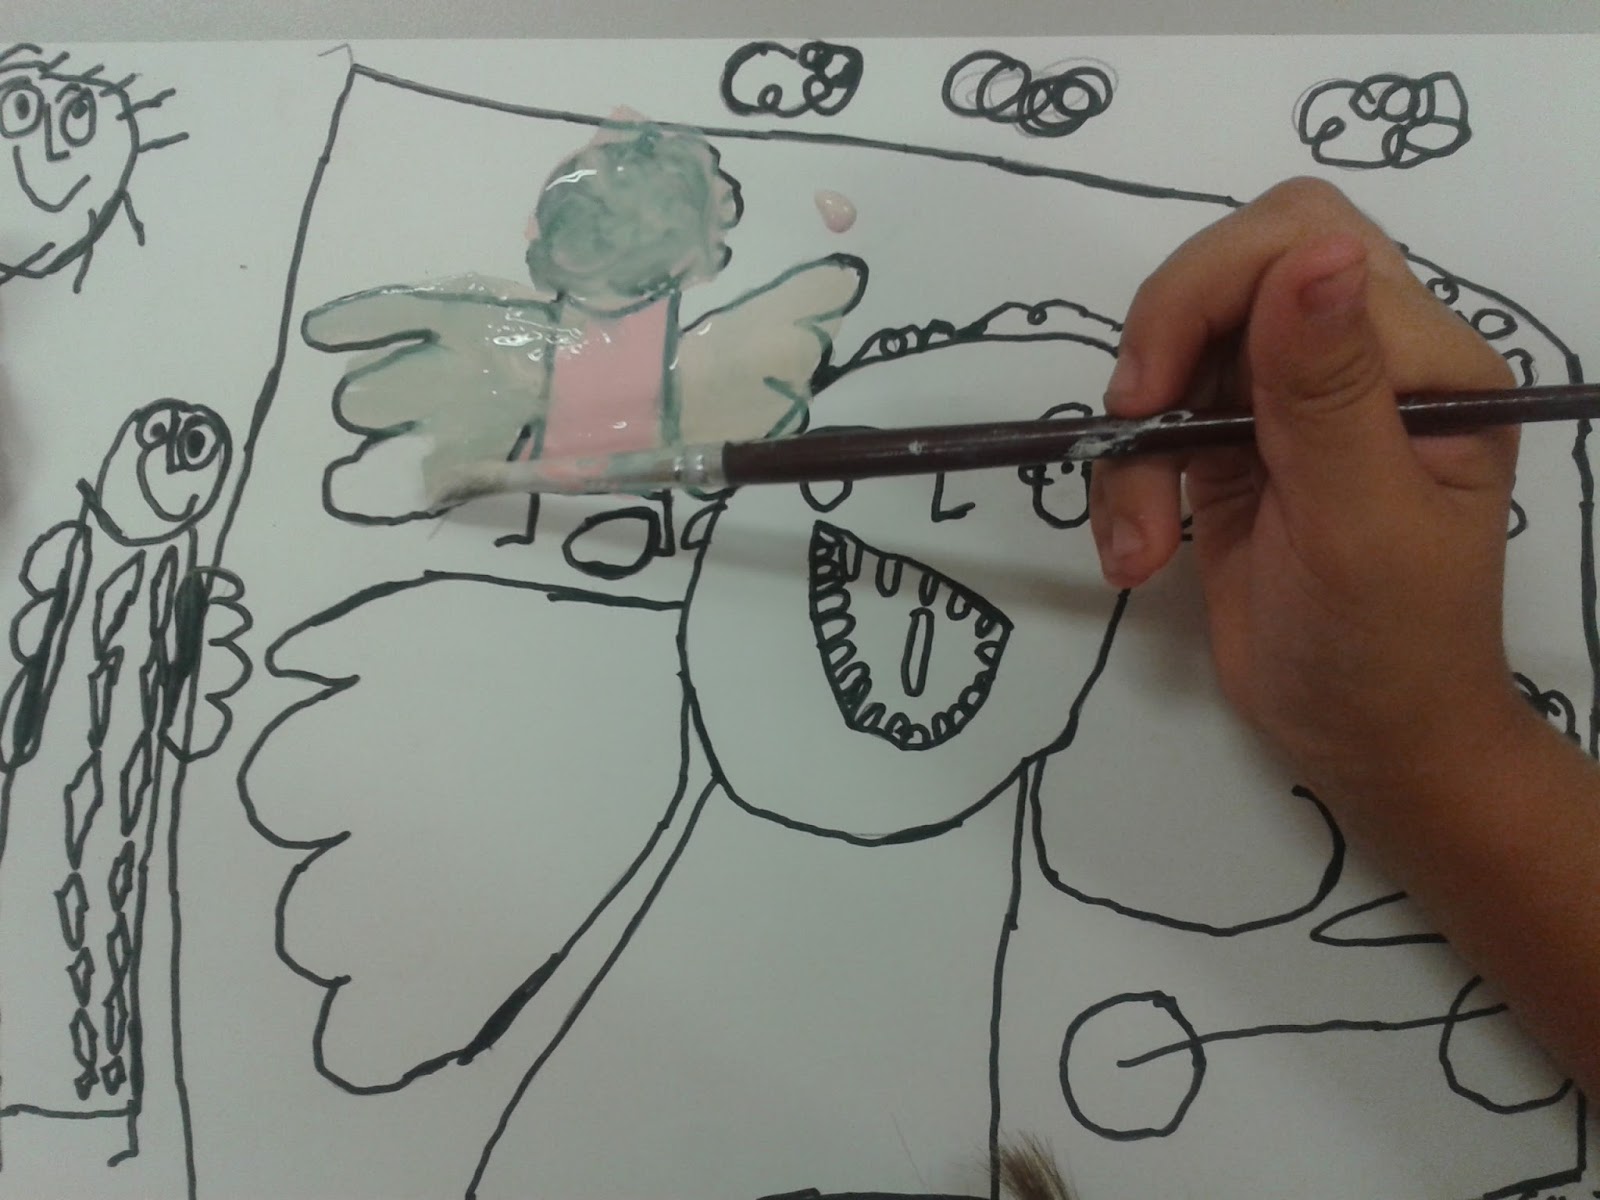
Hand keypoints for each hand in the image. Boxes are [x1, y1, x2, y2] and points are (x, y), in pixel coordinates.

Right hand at [1089, 178, 1526, 808]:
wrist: (1363, 742)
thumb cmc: (1386, 646)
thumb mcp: (1360, 520)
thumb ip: (1329, 386)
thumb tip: (1317, 248)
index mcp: (1423, 360)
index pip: (1303, 240)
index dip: (1208, 290)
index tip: (1150, 393)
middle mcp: (1361, 361)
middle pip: (1232, 269)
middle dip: (1162, 348)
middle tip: (1135, 434)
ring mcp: (1291, 403)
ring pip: (1176, 351)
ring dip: (1137, 447)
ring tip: (1144, 542)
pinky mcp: (1234, 448)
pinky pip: (1154, 423)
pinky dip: (1127, 486)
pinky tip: (1139, 555)